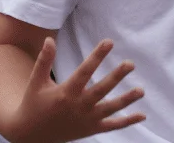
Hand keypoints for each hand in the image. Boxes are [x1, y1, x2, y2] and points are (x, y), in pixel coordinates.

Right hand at [12, 38, 144, 142]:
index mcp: (65, 92)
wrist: (32, 134)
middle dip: (116, 76)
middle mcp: (78, 106)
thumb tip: (50, 39)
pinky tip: (142, 115)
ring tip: (141, 90)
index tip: (109, 42)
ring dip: (127, 100)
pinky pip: (112, 126)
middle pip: (102, 89)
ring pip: (111, 108)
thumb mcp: (36, 81)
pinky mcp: (91, 129)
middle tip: (130, 64)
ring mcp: (86, 120)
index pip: (84, 71)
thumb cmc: (33, 104)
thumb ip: (44, 60)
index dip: (97, 56)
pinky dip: (127, 121)